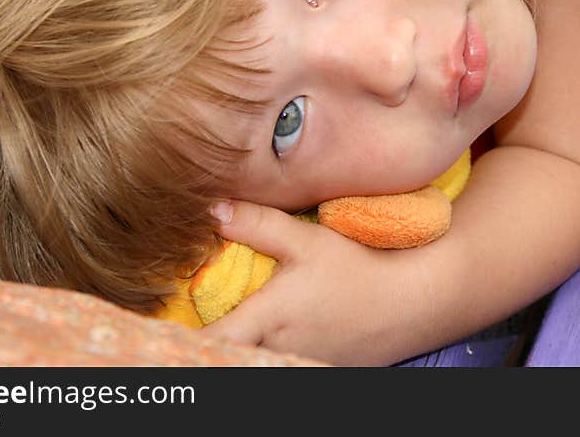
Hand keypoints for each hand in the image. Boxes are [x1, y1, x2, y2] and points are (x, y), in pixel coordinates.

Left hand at [201, 200, 432, 365]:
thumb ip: (257, 224)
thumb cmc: (358, 268)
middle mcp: (278, 351)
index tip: (164, 324)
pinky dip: (267, 352)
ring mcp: (299, 365)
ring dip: (240, 346)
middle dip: (210, 344)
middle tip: (191, 324)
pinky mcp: (318, 370)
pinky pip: (280, 364)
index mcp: (269, 321)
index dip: (184, 338)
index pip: (214, 342)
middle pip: (228, 358)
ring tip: (229, 327)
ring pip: (254, 361)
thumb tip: (211, 208)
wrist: (415, 300)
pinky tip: (270, 336)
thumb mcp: (306, 241)